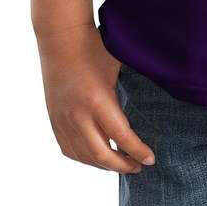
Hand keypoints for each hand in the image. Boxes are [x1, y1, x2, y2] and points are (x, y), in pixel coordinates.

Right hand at [37, 23, 155, 173]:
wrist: (61, 38)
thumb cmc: (95, 48)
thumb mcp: (118, 69)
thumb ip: (128, 94)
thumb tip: (151, 111)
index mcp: (98, 101)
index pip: (121, 137)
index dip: (137, 152)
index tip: (151, 160)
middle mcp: (78, 115)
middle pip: (102, 156)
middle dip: (123, 166)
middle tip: (138, 167)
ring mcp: (63, 119)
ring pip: (84, 156)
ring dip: (104, 166)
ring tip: (121, 164)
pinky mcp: (54, 119)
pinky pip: (68, 149)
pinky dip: (84, 158)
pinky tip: (97, 158)